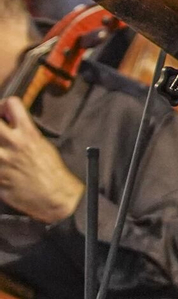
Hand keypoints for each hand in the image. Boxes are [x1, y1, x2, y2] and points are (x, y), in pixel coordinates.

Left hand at [0, 98, 84, 224]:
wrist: (52, 195)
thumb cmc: (50, 170)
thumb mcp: (41, 144)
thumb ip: (23, 133)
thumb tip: (9, 126)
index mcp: (28, 133)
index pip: (11, 103)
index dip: (3, 105)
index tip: (2, 112)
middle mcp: (12, 143)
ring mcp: (1, 160)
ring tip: (0, 149)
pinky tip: (0, 165)